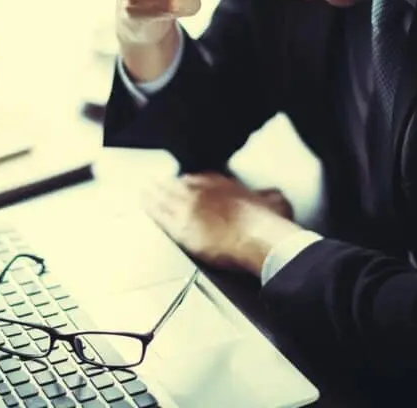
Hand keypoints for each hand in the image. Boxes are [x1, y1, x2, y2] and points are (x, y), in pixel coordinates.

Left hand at [142, 173, 302, 275]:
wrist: (259, 238)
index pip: (197, 178)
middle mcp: (202, 192)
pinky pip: (160, 216)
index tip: (181, 182)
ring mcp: (188, 209)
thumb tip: (272, 195)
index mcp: (221, 184)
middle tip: (153, 182)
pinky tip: (145, 206)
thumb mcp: (273, 200)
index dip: (187, 182)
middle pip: (176, 186)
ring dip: (152, 193)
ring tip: (143, 191)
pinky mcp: (181, 229)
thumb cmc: (268, 222)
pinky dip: (151, 209)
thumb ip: (266, 195)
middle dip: (164, 184)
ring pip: (164, 198)